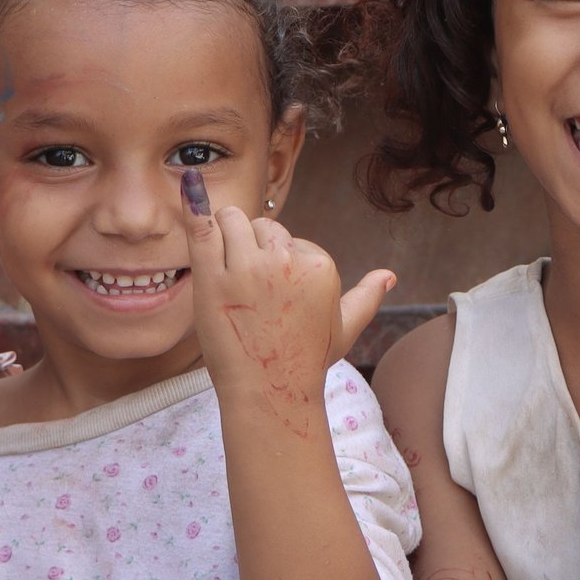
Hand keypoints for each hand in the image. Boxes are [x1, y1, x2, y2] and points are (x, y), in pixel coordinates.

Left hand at [182, 169, 391, 405]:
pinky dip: (194, 206)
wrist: (269, 392)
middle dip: (253, 247)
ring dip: (227, 236)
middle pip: (261, 226)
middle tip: (250, 291)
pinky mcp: (213, 276)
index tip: (274, 297)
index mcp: (319, 264)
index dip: (277, 263)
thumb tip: (390, 276)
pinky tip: (189, 188)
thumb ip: (366, 297)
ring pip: (232, 220)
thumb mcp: (344, 328)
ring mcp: (247, 267)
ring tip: (227, 271)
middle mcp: (286, 260)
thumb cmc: (305, 361)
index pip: (289, 238)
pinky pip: (202, 230)